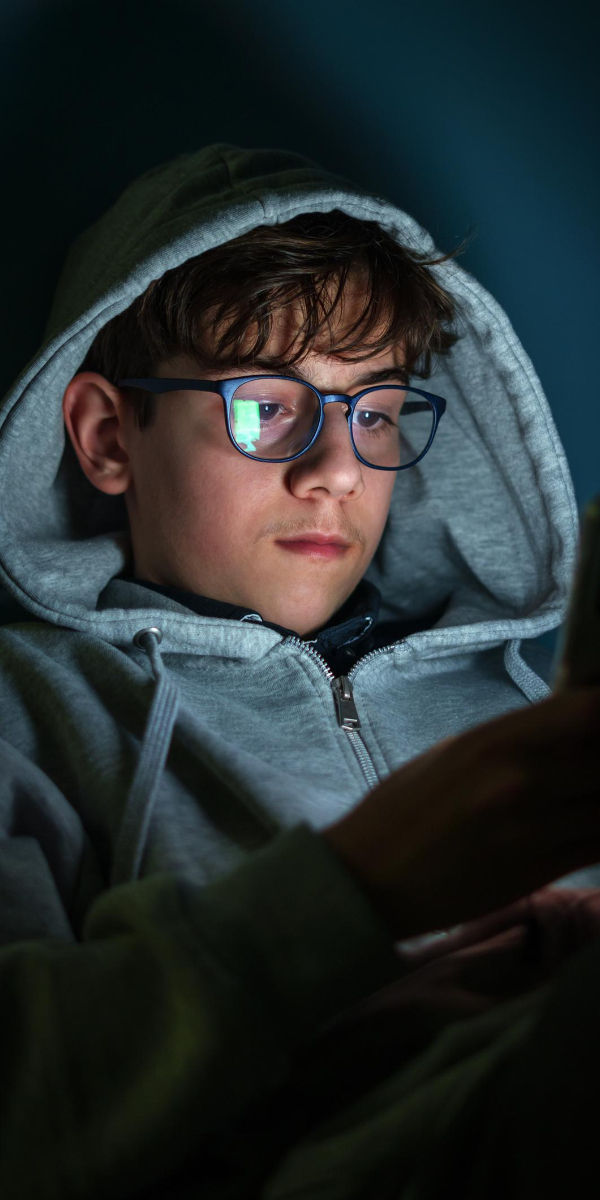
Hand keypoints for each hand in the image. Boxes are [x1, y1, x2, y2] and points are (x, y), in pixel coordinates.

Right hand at [322, 686, 599, 940]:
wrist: (369, 882)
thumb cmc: (403, 809)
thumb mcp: (453, 752)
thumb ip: (514, 739)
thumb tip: (568, 726)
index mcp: (494, 740)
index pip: (588, 711)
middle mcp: (523, 779)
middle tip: (591, 763)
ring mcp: (537, 829)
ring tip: (586, 792)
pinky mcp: (543, 871)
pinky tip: (590, 821)